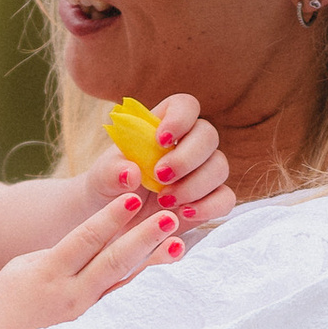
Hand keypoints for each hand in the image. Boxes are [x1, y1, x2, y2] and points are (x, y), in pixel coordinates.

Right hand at [0, 189, 184, 328]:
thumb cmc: (6, 300)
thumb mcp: (23, 266)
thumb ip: (60, 252)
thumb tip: (96, 241)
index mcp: (49, 274)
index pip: (84, 240)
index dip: (109, 219)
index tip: (132, 199)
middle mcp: (71, 295)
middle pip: (112, 263)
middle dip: (142, 239)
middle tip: (168, 218)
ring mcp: (85, 313)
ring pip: (123, 282)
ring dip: (152, 262)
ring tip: (178, 244)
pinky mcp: (93, 324)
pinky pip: (119, 297)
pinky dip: (141, 281)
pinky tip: (163, 269)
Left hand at [91, 93, 235, 229]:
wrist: (116, 222)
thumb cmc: (110, 189)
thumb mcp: (102, 179)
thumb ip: (112, 172)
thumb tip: (132, 173)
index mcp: (162, 126)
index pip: (185, 105)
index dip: (180, 118)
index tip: (161, 140)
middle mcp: (188, 145)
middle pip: (208, 135)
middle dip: (186, 157)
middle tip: (160, 177)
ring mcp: (203, 172)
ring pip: (219, 167)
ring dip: (194, 184)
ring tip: (164, 201)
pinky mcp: (210, 200)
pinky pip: (225, 198)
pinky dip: (209, 206)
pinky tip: (184, 214)